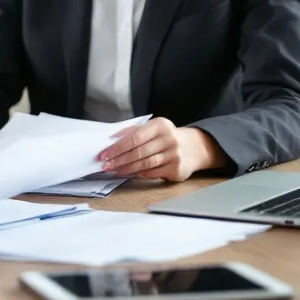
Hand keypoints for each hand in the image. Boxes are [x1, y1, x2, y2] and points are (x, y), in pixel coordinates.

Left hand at [97, 118, 225, 181]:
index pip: (134, 137)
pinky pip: (152, 172)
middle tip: (105, 165)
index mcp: (160, 125)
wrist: (195, 147)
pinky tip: (130, 173)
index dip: (117, 147)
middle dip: (119, 160)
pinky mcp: (176, 169)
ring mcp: (174, 155)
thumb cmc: (167, 137)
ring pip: (145, 164)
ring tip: (115, 170)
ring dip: (127, 168)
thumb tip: (111, 139)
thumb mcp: (153, 128)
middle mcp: (169, 139)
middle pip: (138, 152)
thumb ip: (134, 132)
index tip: (104, 154)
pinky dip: (140, 173)